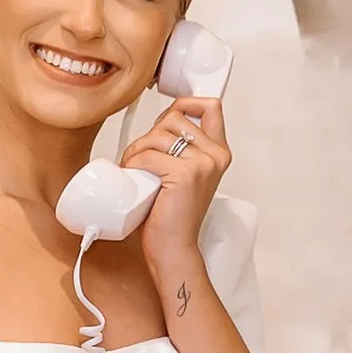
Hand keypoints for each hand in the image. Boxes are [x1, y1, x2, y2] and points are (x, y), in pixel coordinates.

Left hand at [120, 93, 228, 296]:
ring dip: (137, 149)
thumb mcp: (185, 175)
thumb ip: (184, 150)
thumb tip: (162, 123)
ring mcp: (202, 164)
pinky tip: (133, 176)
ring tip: (134, 169)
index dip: (184, 104)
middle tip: (140, 158)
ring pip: (158, 134)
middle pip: (174, 117)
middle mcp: (215, 155)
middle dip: (149, 135)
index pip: (210, 106)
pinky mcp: (185, 174)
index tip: (164, 121)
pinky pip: (148, 154)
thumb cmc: (172, 215)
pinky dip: (133, 162)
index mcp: (219, 152)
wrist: (174, 248)